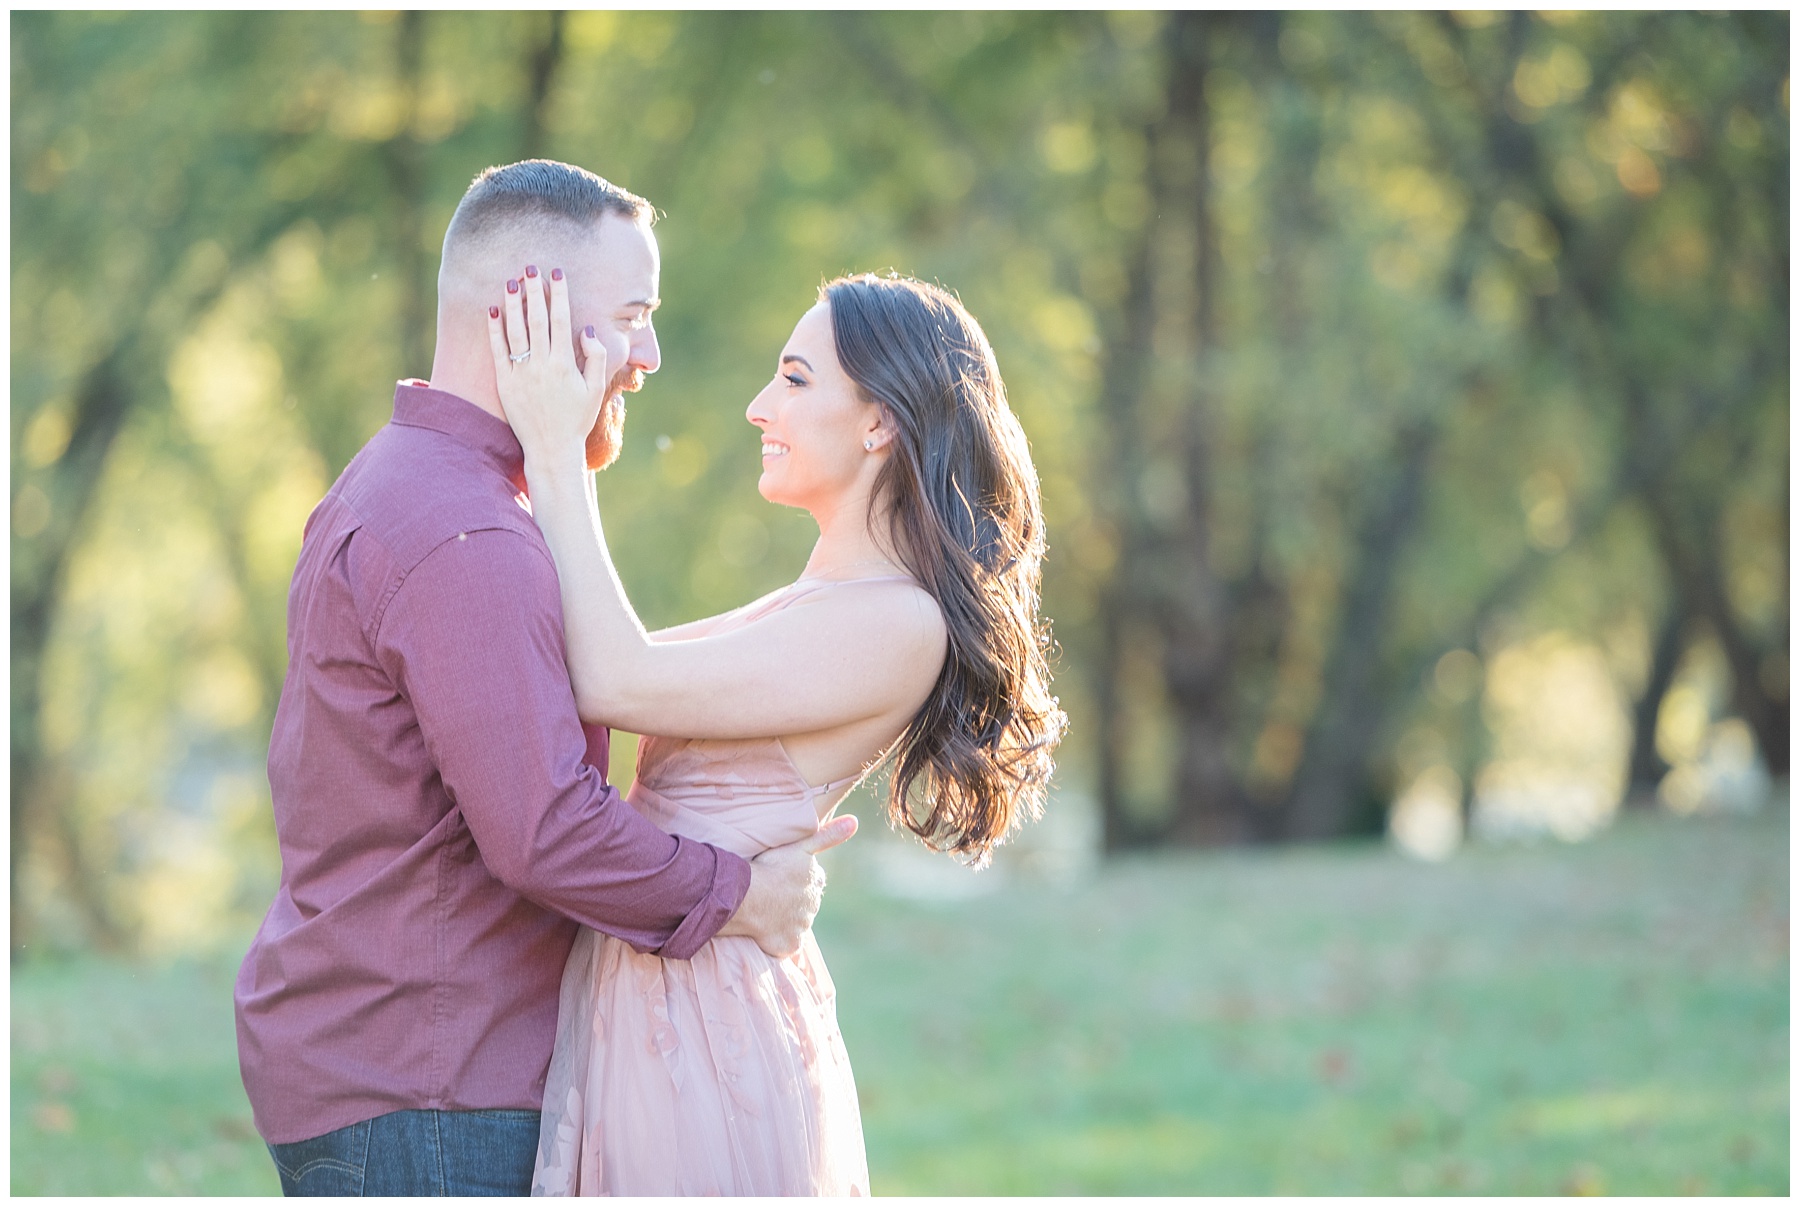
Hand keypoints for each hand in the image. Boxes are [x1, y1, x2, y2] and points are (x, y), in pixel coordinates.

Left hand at [485, 267, 609, 469]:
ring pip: (515, 330)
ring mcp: (521, 373)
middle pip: (536, 319)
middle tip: (530, 267)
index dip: (559, 295)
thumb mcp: (596, 390)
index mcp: (565, 364)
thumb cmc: (576, 419)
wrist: (551, 449)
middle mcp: (542, 365)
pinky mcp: (505, 383)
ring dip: (513, 303)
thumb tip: (585, 330)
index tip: (556, 273)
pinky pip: (498, 351)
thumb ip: (596, 358)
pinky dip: (494, 329)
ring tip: (511, 281)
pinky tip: (493, 310)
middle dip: (534, 291)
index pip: (561, 320)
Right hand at [717, 814, 857, 958]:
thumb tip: (855, 821)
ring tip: (764, 911)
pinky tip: (765, 932)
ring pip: (795, 924)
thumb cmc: (772, 869)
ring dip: (784, 920)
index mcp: (815, 882)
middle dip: (793, 900)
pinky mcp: (789, 945)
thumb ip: (828, 835)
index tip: (785, 876)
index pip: (813, 880)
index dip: (799, 878)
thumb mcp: (801, 846)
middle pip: (805, 903)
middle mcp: (813, 906)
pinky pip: (785, 944)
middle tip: (772, 894)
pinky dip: (778, 940)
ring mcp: (801, 927)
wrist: (750, 897)